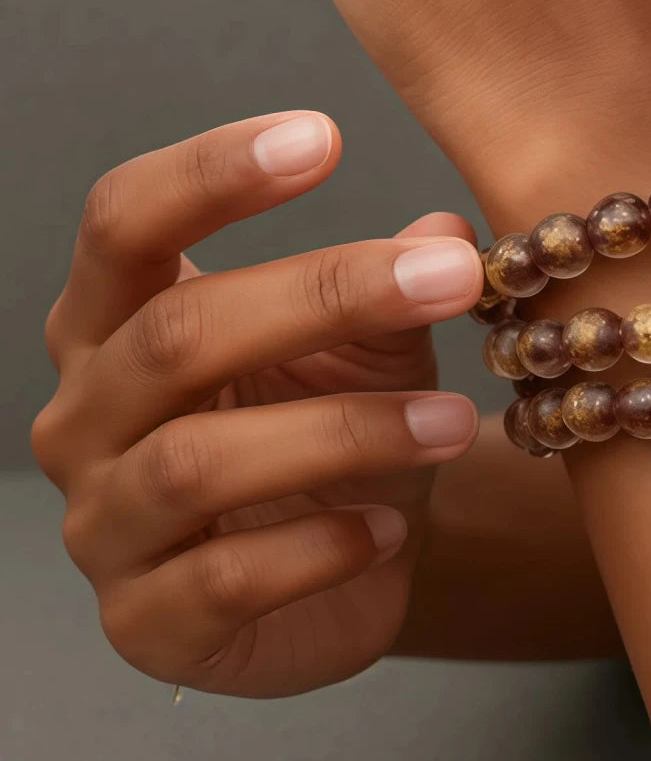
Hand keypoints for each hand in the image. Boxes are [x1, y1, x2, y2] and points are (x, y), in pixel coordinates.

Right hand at [32, 112, 482, 696]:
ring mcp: (107, 526)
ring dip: (345, 431)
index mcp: (117, 325)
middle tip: (449, 278)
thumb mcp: (367, 355)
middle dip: (321, 296)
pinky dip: (322, 548)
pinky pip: (223, 581)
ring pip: (199, 461)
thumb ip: (395, 291)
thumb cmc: (336, 445)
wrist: (339, 573)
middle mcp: (88, 417)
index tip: (324, 137)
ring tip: (452, 423)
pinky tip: (391, 530)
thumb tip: (450, 230)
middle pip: (176, 332)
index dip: (211, 174)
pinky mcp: (149, 623)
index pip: (125, 225)